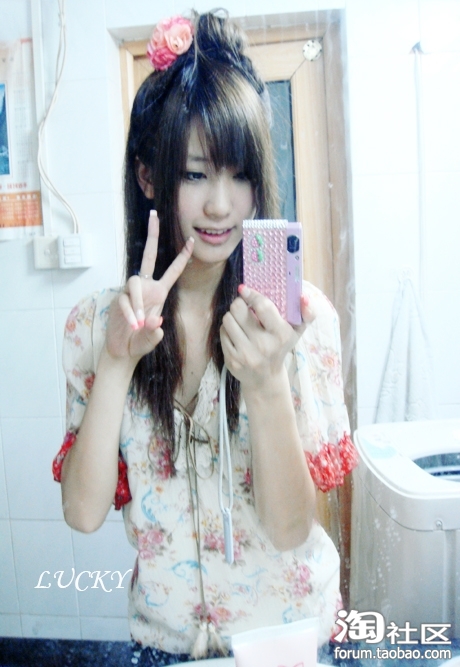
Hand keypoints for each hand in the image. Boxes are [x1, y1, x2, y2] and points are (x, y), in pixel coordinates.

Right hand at [106, 210, 193, 361]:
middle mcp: (146, 287)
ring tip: (139, 324)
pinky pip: (124, 301)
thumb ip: (154, 331)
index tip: (192, 240)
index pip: (173, 270)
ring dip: (137, 303)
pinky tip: (133, 326)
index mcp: (160, 292)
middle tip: (154, 215)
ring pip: (134, 284)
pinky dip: (130, 314)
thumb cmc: (140, 341)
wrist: (123, 351)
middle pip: (148, 256)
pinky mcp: (118, 299)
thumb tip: (154, 322)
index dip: (182, 256)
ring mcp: (131, 292)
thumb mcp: (152, 337)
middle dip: (152, 235)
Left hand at [220, 285, 315, 390]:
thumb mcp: (297, 332)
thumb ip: (306, 313)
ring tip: (240, 322)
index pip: (262, 306)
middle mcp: (264, 345)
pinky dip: (227, 330)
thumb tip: (304, 296)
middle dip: (239, 304)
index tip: (245, 290)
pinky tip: (236, 334)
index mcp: (281, 335)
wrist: (265, 378)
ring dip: (232, 317)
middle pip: (238, 309)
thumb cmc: (280, 348)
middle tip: (243, 308)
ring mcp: (246, 354)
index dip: (251, 295)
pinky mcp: (232, 360)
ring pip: (228, 319)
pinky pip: (223, 333)